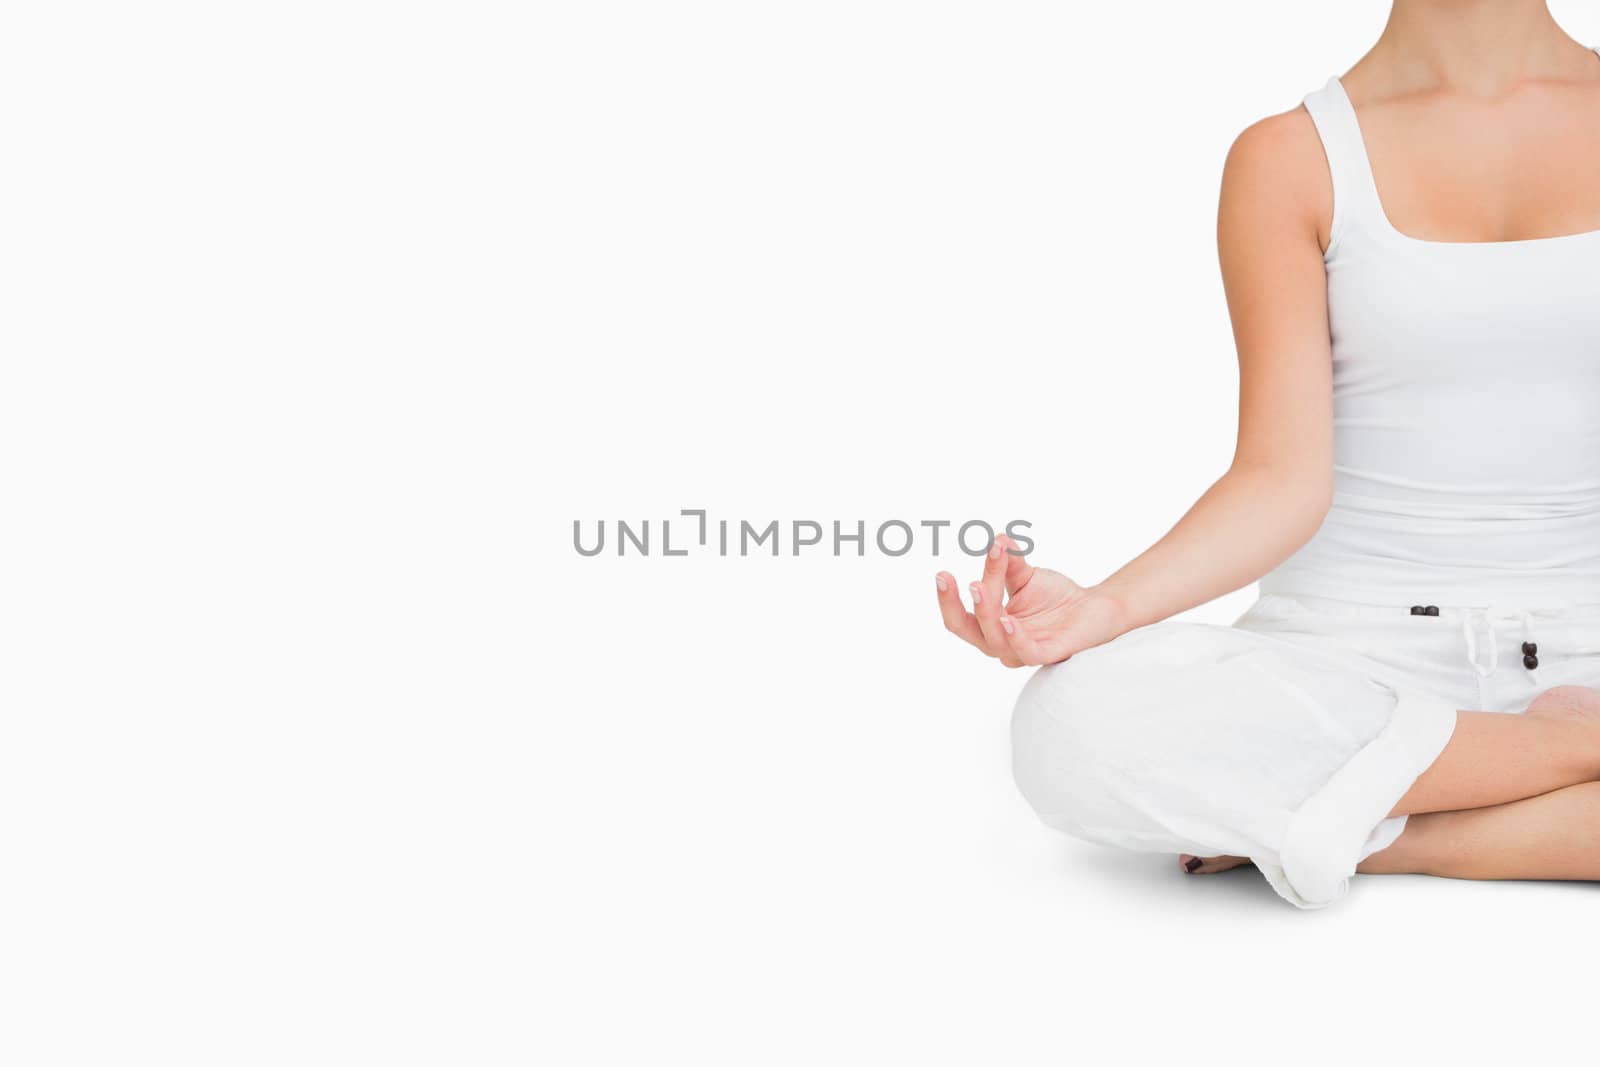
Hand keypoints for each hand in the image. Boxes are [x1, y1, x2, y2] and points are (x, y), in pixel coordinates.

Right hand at [935, 535, 1128, 666]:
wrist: (1095, 608)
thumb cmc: (1055, 597)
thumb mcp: (1024, 576)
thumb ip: (1007, 562)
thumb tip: (997, 538)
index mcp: (990, 627)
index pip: (960, 617)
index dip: (948, 598)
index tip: (942, 572)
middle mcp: (1000, 643)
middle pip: (967, 630)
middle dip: (953, 606)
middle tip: (947, 578)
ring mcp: (1022, 652)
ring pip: (994, 639)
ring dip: (985, 612)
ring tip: (979, 586)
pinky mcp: (1048, 653)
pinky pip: (1027, 651)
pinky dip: (1016, 638)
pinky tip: (1009, 620)